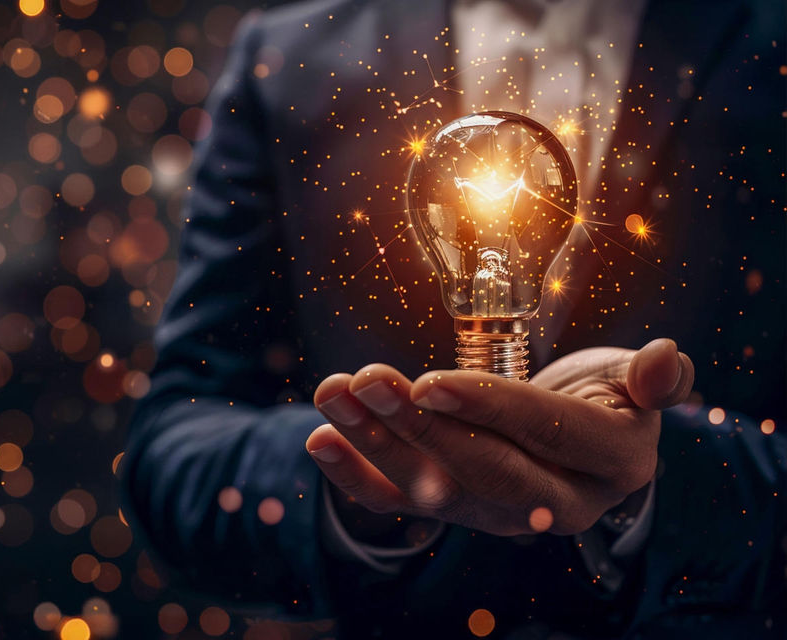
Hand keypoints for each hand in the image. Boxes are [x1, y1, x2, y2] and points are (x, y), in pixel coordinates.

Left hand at [306, 339, 693, 535]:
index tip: (431, 381)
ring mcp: (496, 513)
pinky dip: (354, 474)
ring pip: (432, 485)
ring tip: (331, 392)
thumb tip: (665, 360)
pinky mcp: (451, 508)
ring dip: (373, 439)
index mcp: (608, 464)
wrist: (579, 446)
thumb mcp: (636, 384)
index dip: (488, 408)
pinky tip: (320, 439)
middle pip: (480, 468)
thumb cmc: (606, 399)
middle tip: (368, 382)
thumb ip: (655, 379)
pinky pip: (397, 500)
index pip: (544, 433)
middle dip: (418, 427)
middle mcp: (553, 502)